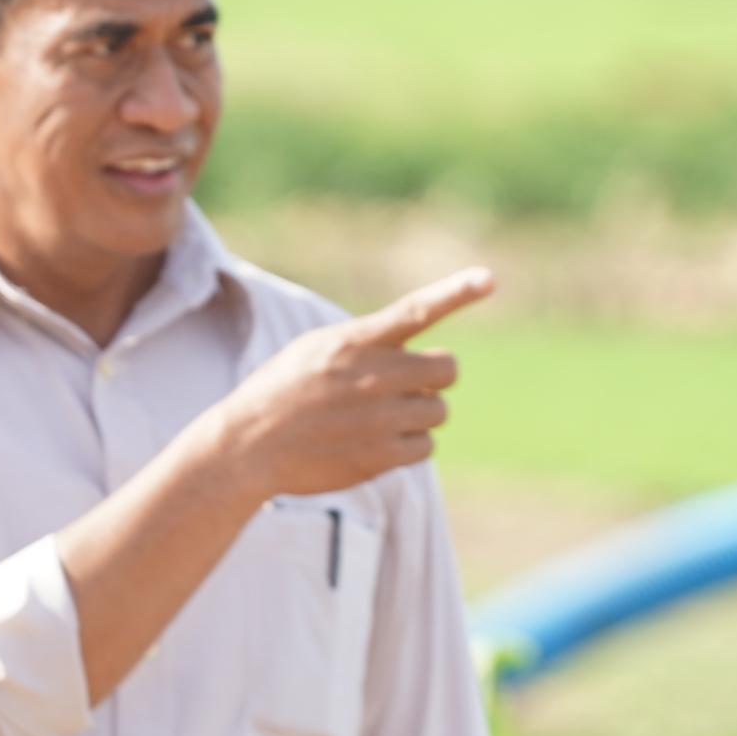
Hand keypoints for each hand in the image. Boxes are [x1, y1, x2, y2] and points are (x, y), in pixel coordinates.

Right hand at [211, 267, 491, 501]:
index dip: (455, 293)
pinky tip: (376, 441)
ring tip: (380, 417)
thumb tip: (417, 359)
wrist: (248, 446)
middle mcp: (373, 377)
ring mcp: (379, 418)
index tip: (488, 278)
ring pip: (439, 411)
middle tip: (409, 384)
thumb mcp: (316, 350)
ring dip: (420, 413)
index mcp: (354, 342)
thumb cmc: (283, 392)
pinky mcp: (380, 456)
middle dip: (435, 376)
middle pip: (447, 370)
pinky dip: (410, 444)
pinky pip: (425, 446)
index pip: (415, 311)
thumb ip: (366, 344)